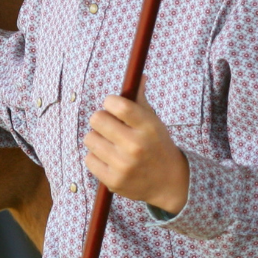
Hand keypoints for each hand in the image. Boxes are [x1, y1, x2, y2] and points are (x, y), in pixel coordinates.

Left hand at [84, 95, 189, 214]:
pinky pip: (89, 159)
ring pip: (89, 139)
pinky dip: (96, 157)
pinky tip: (109, 159)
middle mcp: (135, 146)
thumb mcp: (154, 122)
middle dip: (101, 119)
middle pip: (97, 119)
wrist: (169, 182)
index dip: (110, 102)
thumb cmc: (157, 145)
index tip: (112, 106)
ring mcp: (124, 165)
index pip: (118, 105)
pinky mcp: (114, 181)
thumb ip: (140, 99)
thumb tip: (138, 74)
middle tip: (109, 126)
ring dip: (97, 139)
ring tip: (110, 144)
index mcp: (148, 127)